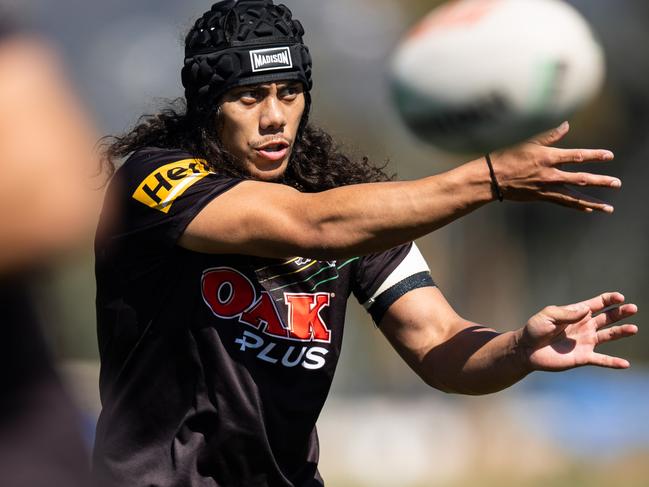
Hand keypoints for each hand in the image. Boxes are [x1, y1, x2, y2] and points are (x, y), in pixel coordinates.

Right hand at [490, 122, 619, 212]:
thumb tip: (566, 125)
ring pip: (574, 196)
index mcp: (548, 157)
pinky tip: (588, 210)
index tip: (609, 155)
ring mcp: (546, 187)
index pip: (577, 156)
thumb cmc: (506, 156)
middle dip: (600, 181)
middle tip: (617, 183)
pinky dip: (576, 206)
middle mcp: (550, 174)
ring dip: (593, 202)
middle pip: (581, 179)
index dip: (595, 155)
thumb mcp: (527, 141)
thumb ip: (549, 136)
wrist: (491, 178)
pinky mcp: (541, 197)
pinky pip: (562, 203)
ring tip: (608, 207)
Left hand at [518, 292, 637, 371]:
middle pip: (608, 318)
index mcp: (576, 313)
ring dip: (621, 332)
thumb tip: (586, 309)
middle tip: (633, 308)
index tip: (620, 298)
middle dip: (620, 312)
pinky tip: (625, 364)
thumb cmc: (535, 329)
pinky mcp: (582, 357)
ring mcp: (585, 342)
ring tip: (633, 329)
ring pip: (608, 336)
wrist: (526, 350)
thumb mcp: (548, 315)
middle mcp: (585, 326)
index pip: (597, 304)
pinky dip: (613, 362)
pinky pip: (601, 360)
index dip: (609, 299)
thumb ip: (567, 313)